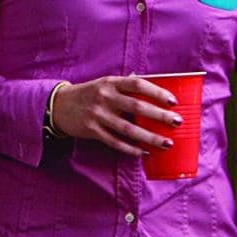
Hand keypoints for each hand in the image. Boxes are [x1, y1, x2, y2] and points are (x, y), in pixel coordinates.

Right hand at [50, 76, 181, 155]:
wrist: (60, 105)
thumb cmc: (90, 93)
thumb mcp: (105, 84)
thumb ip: (127, 86)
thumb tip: (156, 87)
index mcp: (110, 83)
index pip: (137, 85)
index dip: (157, 92)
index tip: (173, 101)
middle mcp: (105, 98)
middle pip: (137, 107)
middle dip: (159, 116)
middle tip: (177, 122)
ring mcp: (98, 115)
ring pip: (128, 129)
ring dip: (150, 137)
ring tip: (167, 143)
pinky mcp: (92, 131)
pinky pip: (115, 142)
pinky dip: (131, 149)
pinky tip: (145, 152)